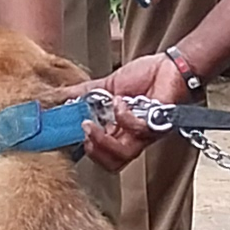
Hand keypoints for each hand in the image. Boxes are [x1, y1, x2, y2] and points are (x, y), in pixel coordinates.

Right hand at [80, 52, 190, 166]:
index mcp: (118, 131)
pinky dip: (122, 115)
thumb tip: (58, 96)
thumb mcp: (107, 85)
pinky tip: (120, 101)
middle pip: (111, 163)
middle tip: (84, 131)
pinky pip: (135, 130)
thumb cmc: (146, 76)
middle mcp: (131, 137)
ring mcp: (144, 133)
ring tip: (92, 123)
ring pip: (122, 155)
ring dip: (103, 141)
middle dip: (93, 150)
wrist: (170, 66)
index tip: (69, 133)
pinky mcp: (156, 125)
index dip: (85, 149)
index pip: (100, 153)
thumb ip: (83, 93)